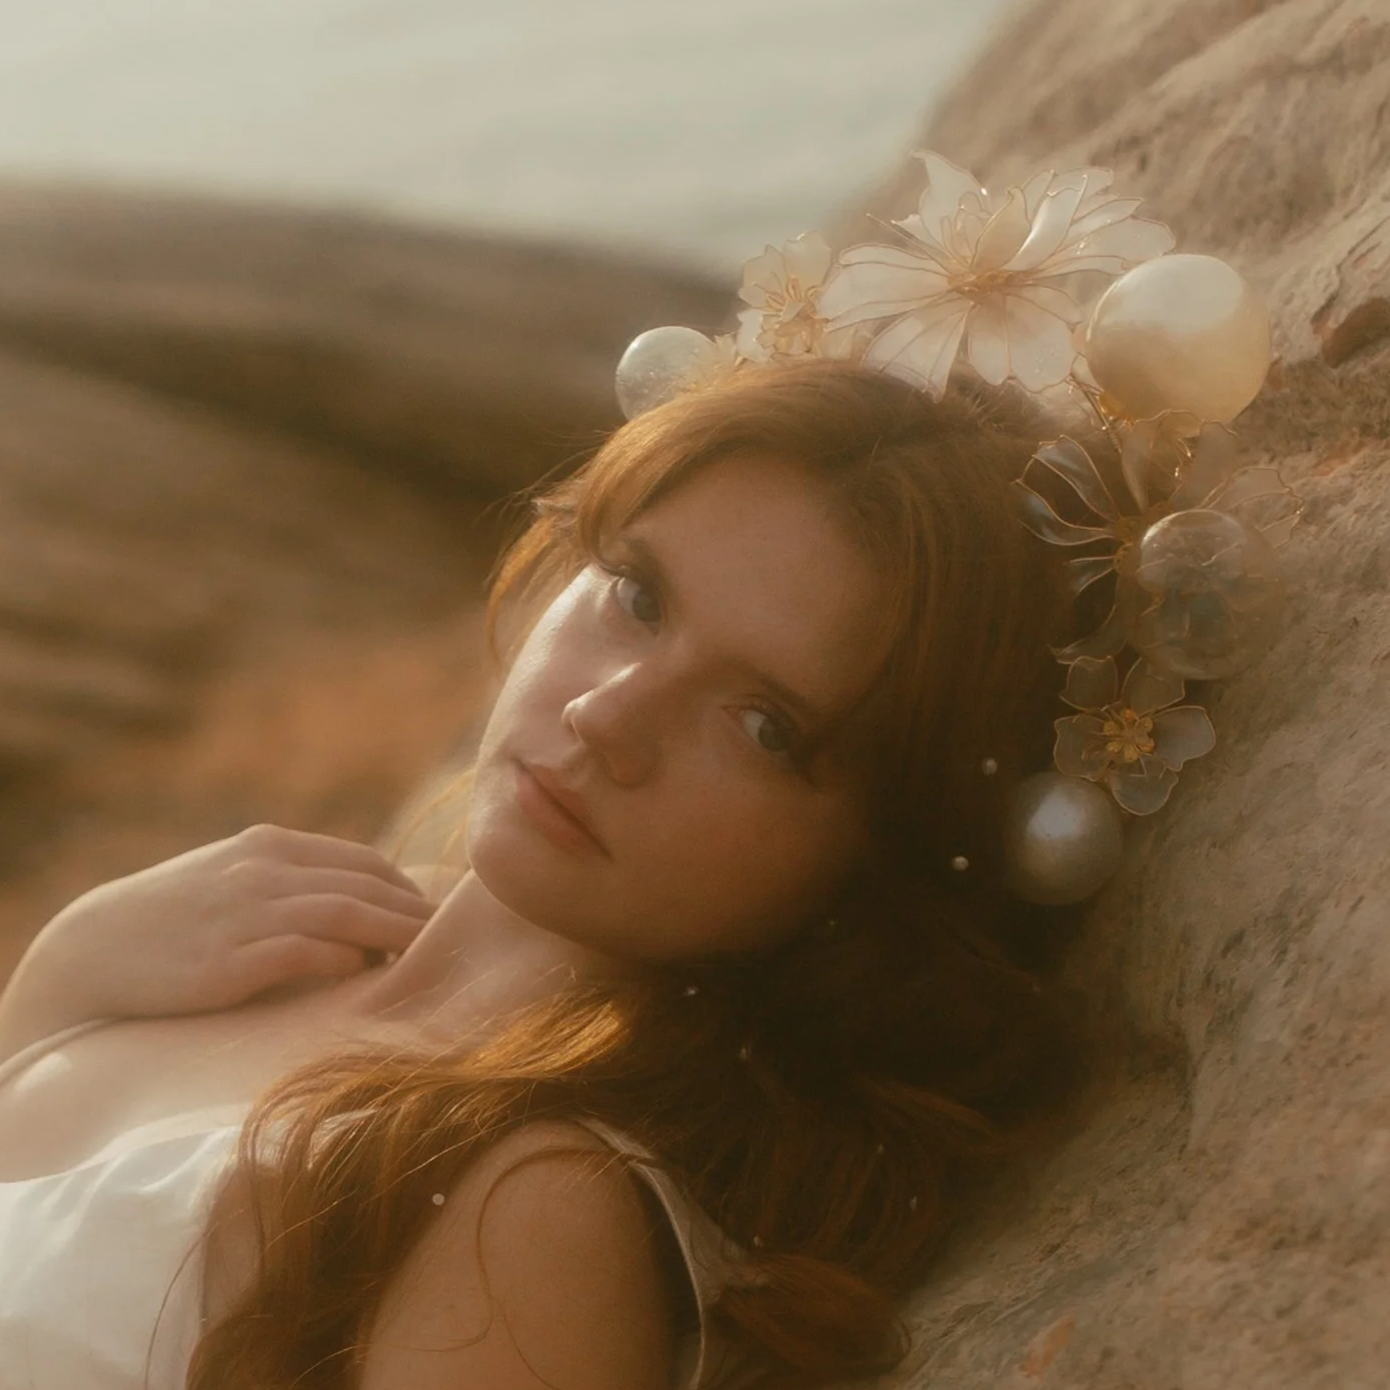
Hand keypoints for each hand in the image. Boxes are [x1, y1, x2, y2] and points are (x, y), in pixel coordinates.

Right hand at [0, 824, 433, 1054]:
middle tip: (452, 939)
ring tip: (427, 956)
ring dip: (394, 934)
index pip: (361, 863)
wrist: (93, 948)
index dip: (406, 889)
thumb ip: (290, 886)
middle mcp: (263, 872)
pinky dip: (338, 959)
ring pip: (342, 915)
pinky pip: (298, 953)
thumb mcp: (234, 880)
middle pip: (363, 887)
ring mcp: (244, 914)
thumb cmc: (174, 919)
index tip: (435, 915)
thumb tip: (357, 920)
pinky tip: (361, 972)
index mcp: (269, 848)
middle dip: (414, 913)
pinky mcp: (225, 961)